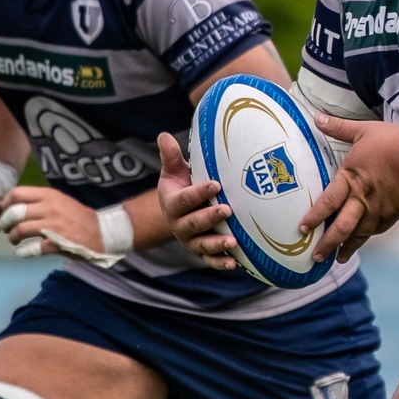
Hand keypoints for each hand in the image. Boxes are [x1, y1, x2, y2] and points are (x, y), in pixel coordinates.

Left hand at [0, 185, 109, 259]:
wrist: (105, 233)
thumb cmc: (81, 218)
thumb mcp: (62, 201)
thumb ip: (42, 202)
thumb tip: (18, 205)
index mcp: (50, 196)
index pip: (17, 193)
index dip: (6, 203)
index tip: (5, 211)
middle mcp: (49, 208)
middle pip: (14, 213)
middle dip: (5, 222)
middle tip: (6, 228)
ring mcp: (52, 227)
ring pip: (20, 230)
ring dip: (12, 237)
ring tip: (14, 240)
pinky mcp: (56, 244)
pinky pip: (31, 248)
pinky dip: (22, 252)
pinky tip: (21, 252)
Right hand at [156, 135, 236, 269]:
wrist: (183, 209)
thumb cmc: (182, 185)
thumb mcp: (175, 171)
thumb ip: (170, 156)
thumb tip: (163, 135)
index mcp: (172, 204)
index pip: (185, 199)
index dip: (199, 192)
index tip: (216, 184)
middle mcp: (179, 225)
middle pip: (193, 223)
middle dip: (209, 218)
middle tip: (227, 210)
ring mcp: (191, 240)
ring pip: (202, 245)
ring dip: (217, 244)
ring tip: (233, 241)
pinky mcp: (202, 252)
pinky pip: (210, 260)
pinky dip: (221, 262)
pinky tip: (235, 262)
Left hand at [300, 116, 398, 262]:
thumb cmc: (393, 142)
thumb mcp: (363, 131)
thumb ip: (339, 127)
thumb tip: (317, 117)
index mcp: (351, 179)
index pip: (327, 202)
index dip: (314, 217)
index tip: (303, 229)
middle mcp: (363, 199)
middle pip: (342, 228)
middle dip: (327, 244)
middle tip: (316, 257)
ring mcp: (380, 209)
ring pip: (360, 234)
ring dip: (347, 248)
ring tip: (337, 258)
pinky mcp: (395, 213)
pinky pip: (377, 230)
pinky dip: (367, 238)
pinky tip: (362, 242)